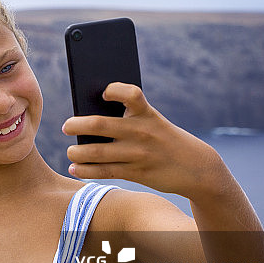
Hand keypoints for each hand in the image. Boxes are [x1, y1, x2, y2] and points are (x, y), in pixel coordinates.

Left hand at [62, 82, 222, 197]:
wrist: (196, 167)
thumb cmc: (164, 139)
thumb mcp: (153, 122)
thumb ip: (127, 118)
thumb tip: (88, 118)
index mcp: (146, 113)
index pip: (131, 94)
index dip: (114, 90)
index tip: (103, 92)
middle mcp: (141, 132)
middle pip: (100, 124)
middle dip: (77, 125)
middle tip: (66, 127)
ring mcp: (138, 153)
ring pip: (97, 152)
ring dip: (76, 152)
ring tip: (71, 151)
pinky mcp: (136, 172)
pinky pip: (104, 171)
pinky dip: (85, 170)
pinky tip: (75, 168)